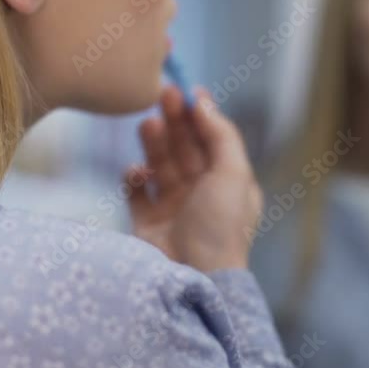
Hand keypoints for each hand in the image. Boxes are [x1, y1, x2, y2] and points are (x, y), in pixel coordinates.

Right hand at [126, 86, 262, 271]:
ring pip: (161, 165)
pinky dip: (134, 178)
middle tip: (162, 93)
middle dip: (176, 121)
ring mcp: (174, 210)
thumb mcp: (233, 173)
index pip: (214, 140)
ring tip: (148, 124)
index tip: (186, 89)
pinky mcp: (147, 224)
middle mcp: (203, 195)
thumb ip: (221, 134)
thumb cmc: (220, 227)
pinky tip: (136, 171)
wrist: (194, 278)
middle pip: (186, 148)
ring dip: (155, 143)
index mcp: (230, 184)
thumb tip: (203, 101)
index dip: (201, 114)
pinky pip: (137, 192)